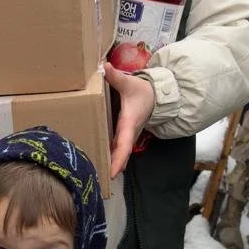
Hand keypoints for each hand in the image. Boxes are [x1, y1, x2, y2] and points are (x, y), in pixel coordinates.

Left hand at [104, 62, 155, 177]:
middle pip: (119, 156)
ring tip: (92, 175)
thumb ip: (116, 77)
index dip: (118, 159)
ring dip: (108, 164)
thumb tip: (105, 66)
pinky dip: (108, 157)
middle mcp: (128, 134)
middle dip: (109, 168)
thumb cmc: (143, 92)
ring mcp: (126, 137)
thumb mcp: (130, 83)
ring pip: (118, 155)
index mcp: (128, 124)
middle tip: (95, 181)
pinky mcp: (124, 137)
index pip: (124, 145)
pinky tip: (95, 161)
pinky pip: (116, 150)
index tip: (112, 173)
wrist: (156, 97)